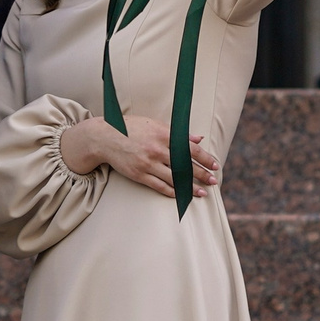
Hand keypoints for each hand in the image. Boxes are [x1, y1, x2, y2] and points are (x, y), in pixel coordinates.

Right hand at [56, 116, 220, 198]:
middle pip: (185, 165)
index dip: (205, 158)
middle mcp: (157, 150)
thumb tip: (198, 137)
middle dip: (202, 174)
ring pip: (174, 178)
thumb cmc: (130, 128)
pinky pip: (159, 186)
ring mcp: (147, 164)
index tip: (215, 165)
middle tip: (213, 181)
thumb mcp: (154, 124)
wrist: (104, 137)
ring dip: (190, 187)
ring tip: (202, 193)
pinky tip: (181, 195)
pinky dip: (172, 192)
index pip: (190, 148)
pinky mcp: (138, 174)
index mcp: (163, 135)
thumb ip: (177, 132)